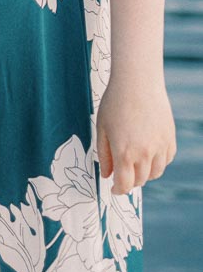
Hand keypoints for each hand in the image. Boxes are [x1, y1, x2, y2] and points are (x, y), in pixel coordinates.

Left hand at [97, 73, 176, 194]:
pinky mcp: (170, 138)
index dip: (118, 190)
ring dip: (145, 173)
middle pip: (140, 181)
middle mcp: (144, 154)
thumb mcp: (102, 128)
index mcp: (124, 153)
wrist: (137, 81)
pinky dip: (158, 161)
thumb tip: (108, 175)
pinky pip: (166, 159)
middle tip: (122, 173)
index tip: (114, 188)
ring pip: (155, 173)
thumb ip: (104, 154)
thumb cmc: (115, 102)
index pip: (124, 185)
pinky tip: (149, 151)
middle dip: (130, 181)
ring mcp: (159, 147)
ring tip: (136, 163)